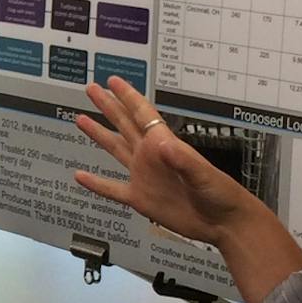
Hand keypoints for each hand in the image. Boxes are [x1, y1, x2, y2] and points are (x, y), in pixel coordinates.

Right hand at [72, 76, 255, 246]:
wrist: (221, 222)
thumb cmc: (219, 192)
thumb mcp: (203, 174)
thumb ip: (182, 160)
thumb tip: (163, 145)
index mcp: (164, 144)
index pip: (142, 114)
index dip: (127, 96)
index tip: (113, 81)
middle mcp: (150, 156)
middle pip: (124, 124)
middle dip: (108, 106)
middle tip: (92, 89)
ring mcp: (143, 176)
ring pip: (115, 150)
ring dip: (99, 135)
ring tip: (81, 119)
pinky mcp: (140, 198)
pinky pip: (112, 189)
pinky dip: (96, 183)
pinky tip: (79, 176)